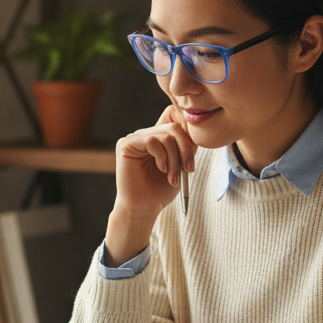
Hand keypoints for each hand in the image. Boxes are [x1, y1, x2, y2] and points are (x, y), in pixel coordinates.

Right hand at [103, 105, 196, 265]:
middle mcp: (146, 134)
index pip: (174, 114)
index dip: (187, 125)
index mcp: (159, 137)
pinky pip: (152, 141)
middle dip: (186, 149)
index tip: (193, 149)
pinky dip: (163, 157)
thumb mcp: (182, 164)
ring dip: (175, 159)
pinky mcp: (126, 144)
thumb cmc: (161, 189)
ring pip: (166, 135)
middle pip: (174, 125)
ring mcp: (135, 138)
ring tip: (173, 177)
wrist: (145, 208)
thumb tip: (197, 127)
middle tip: (189, 169)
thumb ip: (187, 145)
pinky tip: (161, 170)